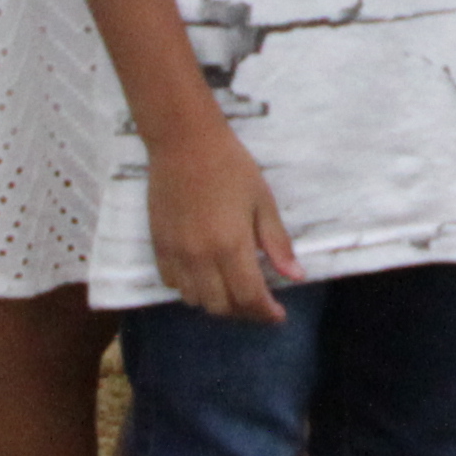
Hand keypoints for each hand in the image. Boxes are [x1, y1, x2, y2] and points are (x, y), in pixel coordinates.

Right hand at [143, 123, 298, 322]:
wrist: (183, 141)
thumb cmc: (230, 166)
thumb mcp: (263, 201)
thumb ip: (277, 243)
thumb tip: (296, 276)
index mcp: (231, 245)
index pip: (249, 297)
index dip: (266, 313)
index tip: (278, 315)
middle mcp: (201, 256)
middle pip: (221, 306)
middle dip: (244, 312)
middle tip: (258, 303)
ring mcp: (176, 253)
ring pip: (195, 300)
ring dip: (216, 302)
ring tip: (232, 290)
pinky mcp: (158, 245)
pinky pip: (171, 283)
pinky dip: (190, 288)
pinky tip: (204, 275)